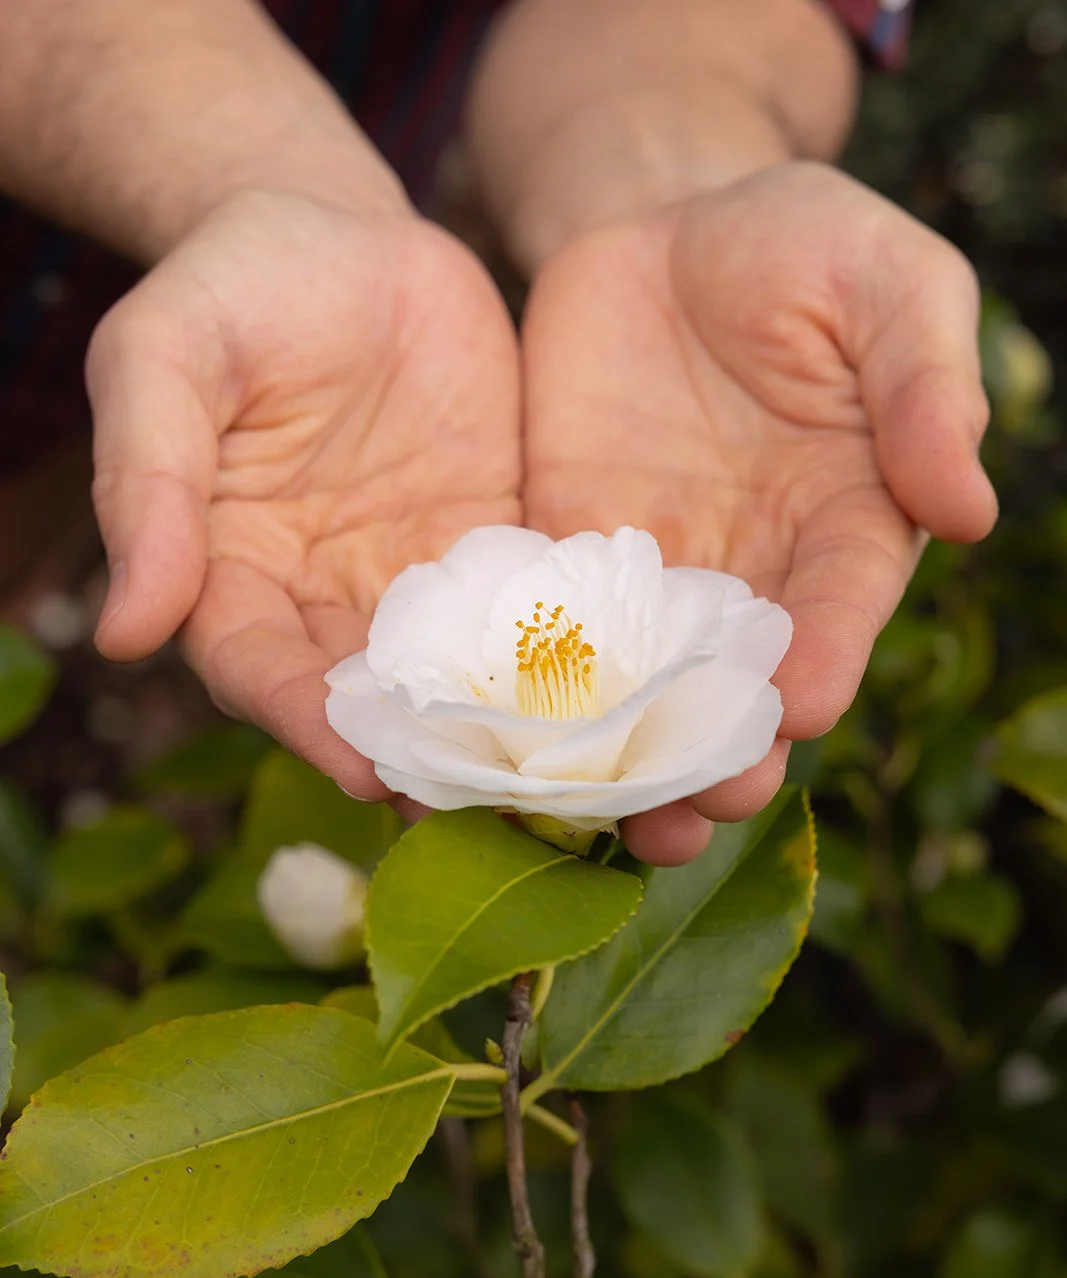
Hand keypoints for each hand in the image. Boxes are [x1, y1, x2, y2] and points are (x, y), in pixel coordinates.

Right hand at [88, 186, 520, 799]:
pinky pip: (530, 614)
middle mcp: (325, 603)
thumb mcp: (165, 360)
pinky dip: (569, 658)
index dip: (305, 722)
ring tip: (569, 783)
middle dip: (424, 760)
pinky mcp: (494, 548)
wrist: (342, 233)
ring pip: (456, 681)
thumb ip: (145, 486)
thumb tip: (122, 633)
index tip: (360, 770)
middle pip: (369, 703)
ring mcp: (416, 584)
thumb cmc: (229, 287)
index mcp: (234, 579)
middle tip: (486, 810)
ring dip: (506, 735)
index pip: (261, 673)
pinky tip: (621, 691)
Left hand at [520, 162, 997, 861]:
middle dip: (718, 750)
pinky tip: (497, 743)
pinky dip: (523, 692)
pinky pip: (541, 634)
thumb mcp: (883, 281)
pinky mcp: (561, 560)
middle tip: (696, 807)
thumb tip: (969, 509)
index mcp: (845, 525)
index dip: (825, 658)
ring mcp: (649, 579)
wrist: (658, 220)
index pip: (840, 608)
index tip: (801, 709)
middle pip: (737, 686)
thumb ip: (924, 385)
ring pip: (640, 692)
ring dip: (622, 761)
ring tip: (602, 822)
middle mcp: (751, 575)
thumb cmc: (795, 244)